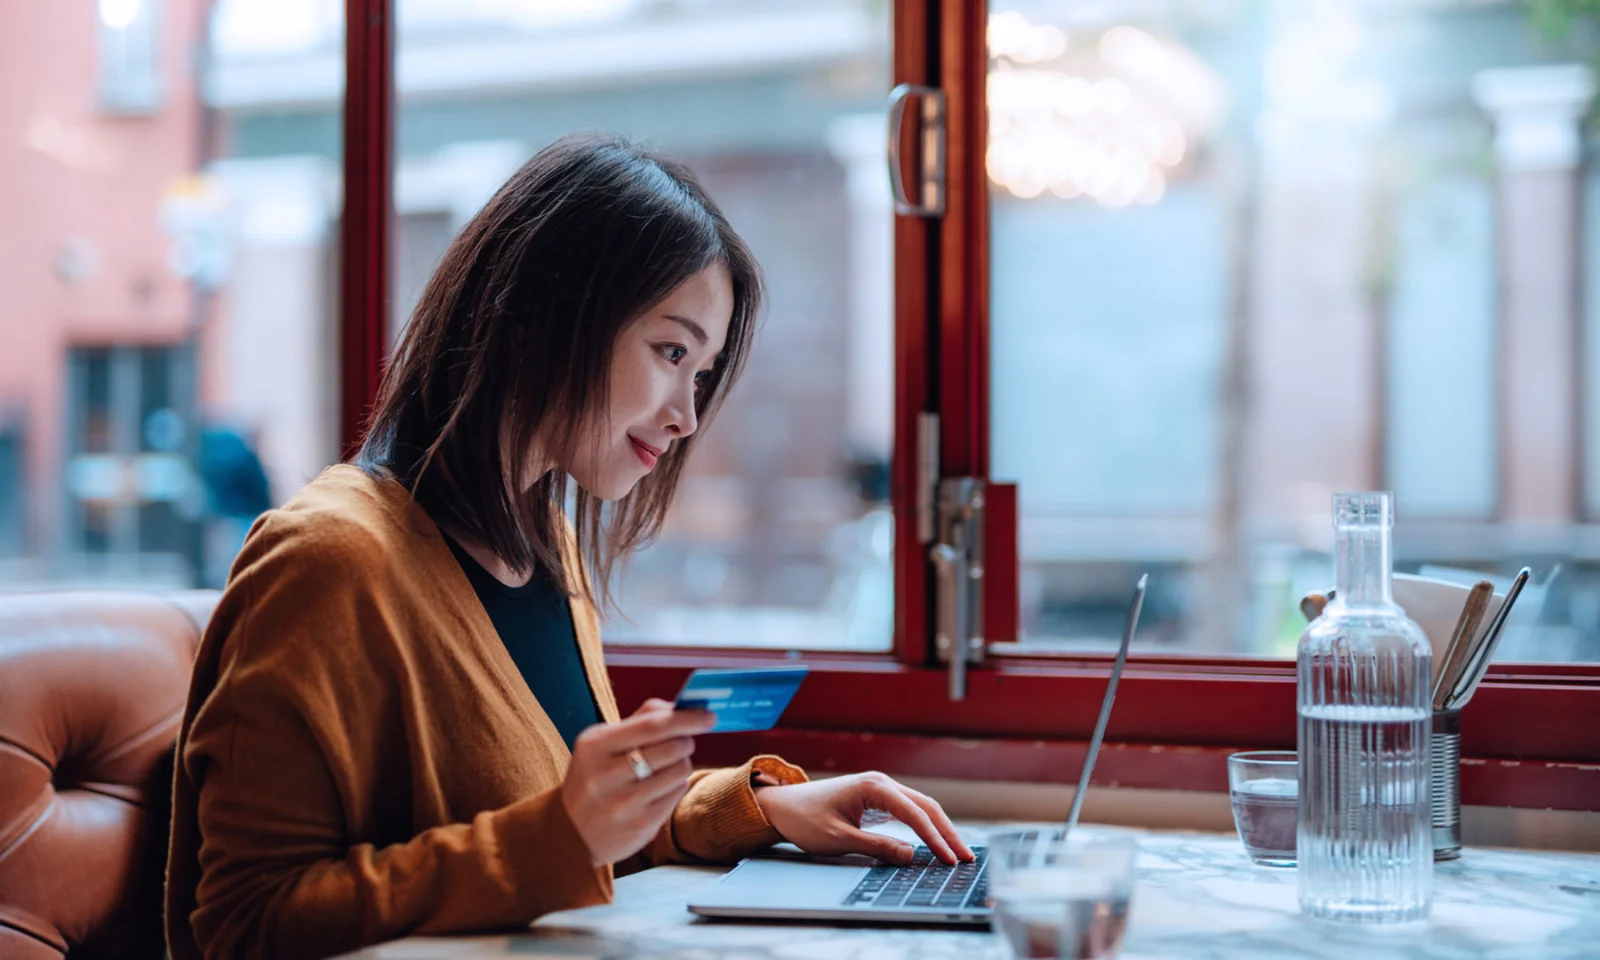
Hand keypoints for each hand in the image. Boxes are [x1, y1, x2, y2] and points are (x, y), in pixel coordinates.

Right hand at [561, 699, 715, 865]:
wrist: (570, 834)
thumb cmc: (592, 779)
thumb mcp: (600, 744)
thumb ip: (638, 720)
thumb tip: (675, 707)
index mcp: (595, 746)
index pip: (652, 726)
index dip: (686, 718)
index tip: (709, 716)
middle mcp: (606, 775)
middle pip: (672, 748)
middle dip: (686, 741)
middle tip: (681, 742)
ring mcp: (623, 804)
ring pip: (679, 771)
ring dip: (681, 764)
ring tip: (664, 768)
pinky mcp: (640, 826)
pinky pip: (677, 794)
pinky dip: (675, 786)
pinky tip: (659, 788)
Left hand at [753, 771, 975, 865]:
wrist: (783, 807)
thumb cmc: (806, 820)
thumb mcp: (839, 839)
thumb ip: (876, 847)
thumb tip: (911, 855)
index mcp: (873, 787)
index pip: (915, 814)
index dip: (935, 838)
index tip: (949, 859)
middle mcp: (882, 783)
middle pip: (926, 806)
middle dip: (947, 833)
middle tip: (965, 858)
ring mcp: (881, 789)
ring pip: (921, 807)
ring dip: (940, 829)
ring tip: (958, 853)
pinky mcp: (879, 799)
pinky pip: (910, 811)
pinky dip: (926, 826)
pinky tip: (936, 842)